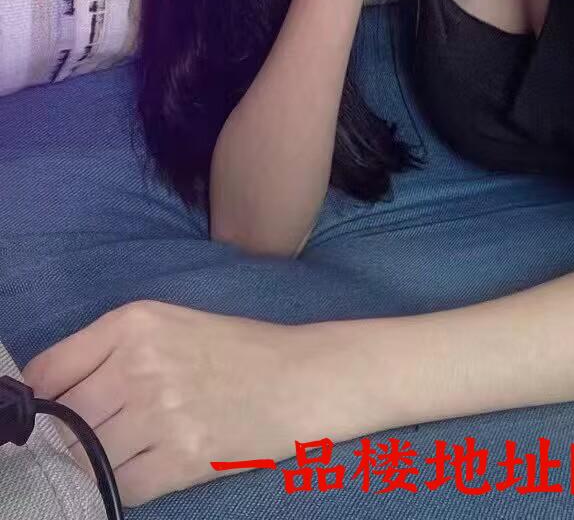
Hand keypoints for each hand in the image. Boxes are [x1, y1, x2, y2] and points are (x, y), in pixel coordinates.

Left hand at [20, 300, 338, 507]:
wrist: (299, 379)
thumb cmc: (234, 350)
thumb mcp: (166, 325)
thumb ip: (105, 350)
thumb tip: (45, 396)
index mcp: (134, 322)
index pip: (48, 372)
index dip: (40, 401)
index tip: (46, 414)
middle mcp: (140, 364)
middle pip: (63, 420)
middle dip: (68, 435)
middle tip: (96, 434)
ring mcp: (159, 414)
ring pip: (87, 457)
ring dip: (95, 463)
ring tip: (127, 448)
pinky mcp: (179, 458)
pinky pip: (119, 486)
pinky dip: (121, 485)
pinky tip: (144, 466)